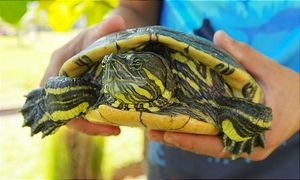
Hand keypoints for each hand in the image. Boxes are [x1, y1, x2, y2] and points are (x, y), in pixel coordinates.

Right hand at [41, 15, 125, 135]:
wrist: (105, 38)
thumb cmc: (97, 34)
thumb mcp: (99, 31)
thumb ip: (105, 28)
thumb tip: (118, 22)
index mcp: (58, 65)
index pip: (53, 93)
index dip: (67, 110)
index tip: (89, 120)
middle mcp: (61, 81)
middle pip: (64, 111)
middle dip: (86, 124)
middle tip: (111, 130)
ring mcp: (72, 90)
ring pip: (76, 115)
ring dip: (94, 126)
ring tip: (116, 130)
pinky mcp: (83, 96)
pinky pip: (85, 113)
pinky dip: (97, 120)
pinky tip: (115, 123)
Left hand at [148, 31, 299, 160]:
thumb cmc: (291, 89)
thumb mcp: (270, 70)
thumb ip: (244, 55)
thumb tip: (218, 36)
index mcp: (257, 134)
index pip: (218, 143)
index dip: (192, 139)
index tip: (168, 134)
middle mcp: (248, 145)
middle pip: (208, 148)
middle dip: (180, 141)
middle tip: (152, 134)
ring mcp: (243, 145)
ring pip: (209, 147)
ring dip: (185, 140)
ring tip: (158, 132)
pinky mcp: (240, 139)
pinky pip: (215, 141)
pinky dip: (197, 136)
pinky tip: (178, 128)